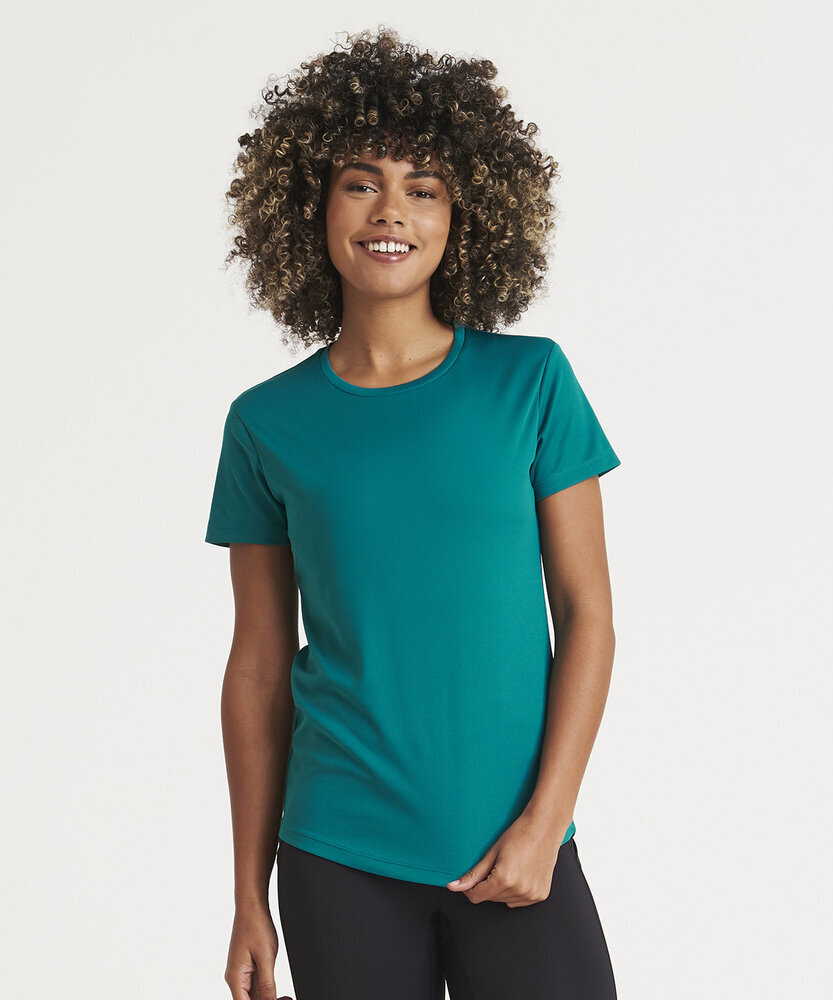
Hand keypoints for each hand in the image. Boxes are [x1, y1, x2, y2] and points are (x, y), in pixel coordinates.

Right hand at [225, 901, 292, 999]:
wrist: (251, 906)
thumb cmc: (255, 926)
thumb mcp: (266, 956)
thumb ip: (267, 983)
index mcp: (236, 978)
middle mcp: (236, 978)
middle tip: (286, 999)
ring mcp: (241, 972)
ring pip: (253, 995)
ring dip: (268, 998)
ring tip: (286, 997)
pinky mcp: (247, 967)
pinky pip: (256, 985)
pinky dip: (267, 991)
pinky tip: (280, 992)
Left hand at [445, 810, 566, 906]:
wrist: (544, 827)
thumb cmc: (519, 834)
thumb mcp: (492, 852)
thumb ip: (473, 874)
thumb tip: (454, 887)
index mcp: (504, 879)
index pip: (476, 896)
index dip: (471, 888)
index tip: (473, 879)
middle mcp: (519, 890)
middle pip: (490, 898)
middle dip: (488, 886)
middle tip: (496, 865)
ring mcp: (531, 894)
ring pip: (504, 900)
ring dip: (502, 890)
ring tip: (511, 867)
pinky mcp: (540, 895)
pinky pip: (519, 901)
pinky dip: (516, 892)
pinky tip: (520, 874)